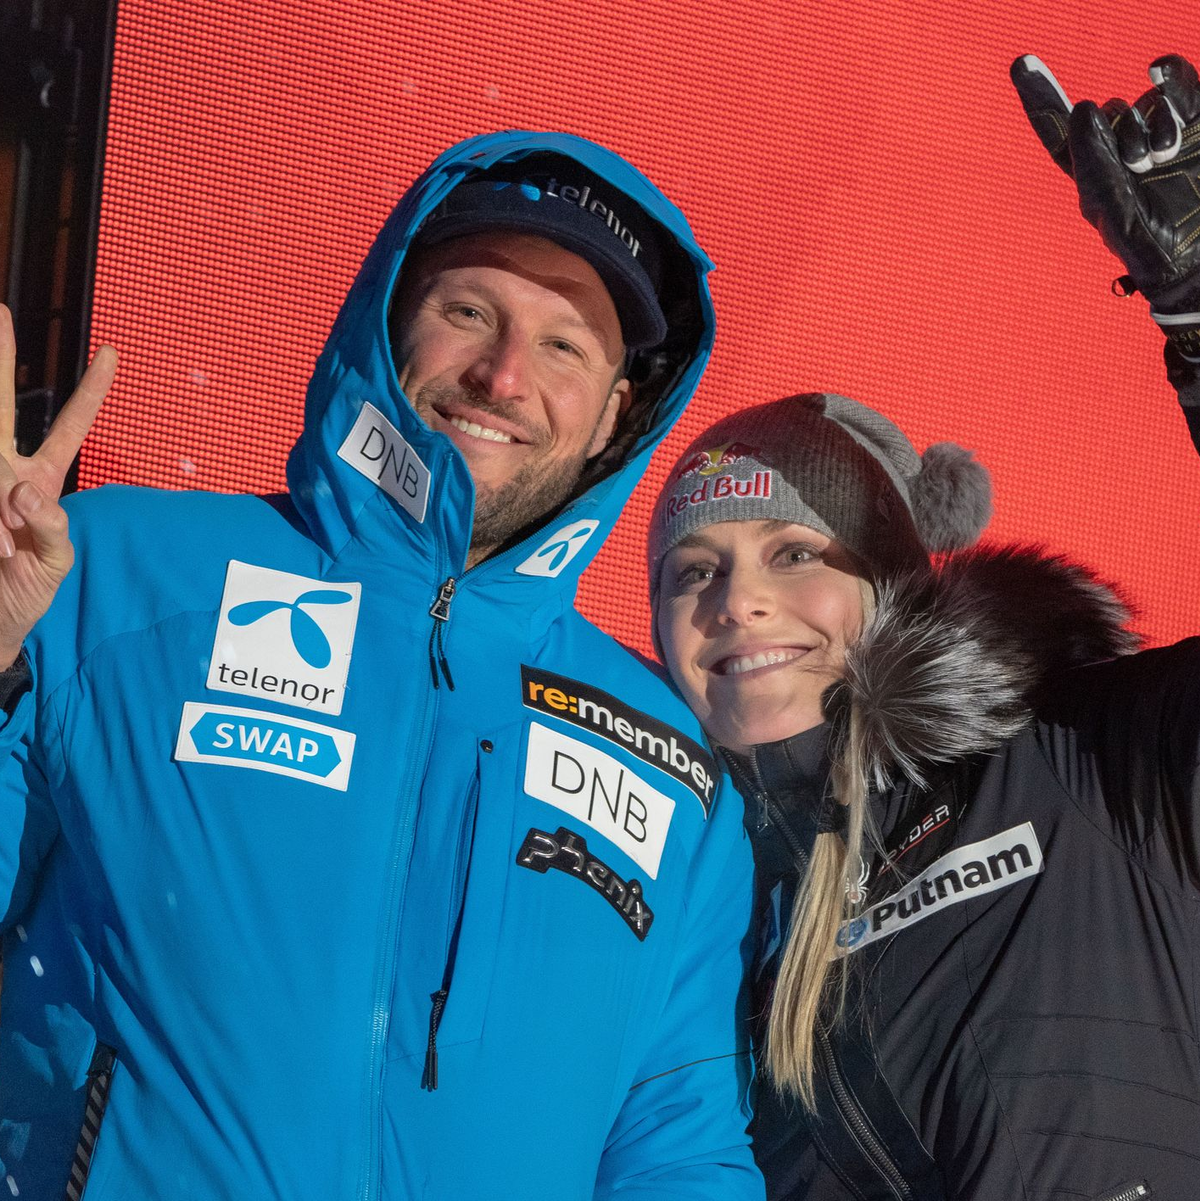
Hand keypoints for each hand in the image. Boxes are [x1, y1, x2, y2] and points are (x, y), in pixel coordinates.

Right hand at [0, 304, 115, 667]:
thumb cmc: (24, 590)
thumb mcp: (55, 564)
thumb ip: (51, 528)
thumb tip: (21, 491)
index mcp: (40, 480)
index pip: (70, 427)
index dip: (90, 392)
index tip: (113, 352)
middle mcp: (4, 471)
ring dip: (4, 514)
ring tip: (5, 550)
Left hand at [1011, 54, 1199, 348]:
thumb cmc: (1150, 245)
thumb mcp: (1111, 207)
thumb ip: (1092, 160)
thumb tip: (1082, 108)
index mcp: (1091, 173)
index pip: (1058, 130)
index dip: (1039, 97)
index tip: (1020, 62)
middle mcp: (1123, 149)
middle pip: (1111, 111)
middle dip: (1121, 130)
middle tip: (1140, 166)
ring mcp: (1162, 134)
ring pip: (1147, 100)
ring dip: (1153, 120)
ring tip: (1163, 155)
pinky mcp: (1196, 125)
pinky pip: (1178, 86)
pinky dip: (1173, 78)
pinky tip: (1161, 70)